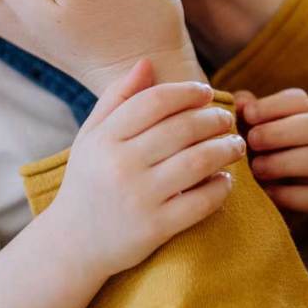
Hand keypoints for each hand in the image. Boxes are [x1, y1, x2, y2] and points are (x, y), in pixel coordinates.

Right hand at [46, 60, 245, 278]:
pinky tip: (226, 180)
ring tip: (236, 145)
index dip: (187, 91)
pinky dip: (221, 188)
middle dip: (214, 119)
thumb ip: (117, 98)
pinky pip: (200, 202)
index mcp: (105, 138)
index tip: (206, 92)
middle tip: (227, 119)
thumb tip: (147, 63)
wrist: (72, 244)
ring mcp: (138, 198)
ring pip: (198, 161)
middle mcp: (120, 165)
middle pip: (182, 128)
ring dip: (226, 149)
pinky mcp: (155, 229)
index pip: (156, 101)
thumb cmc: (88, 180)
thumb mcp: (91, 136)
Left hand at [234, 89, 307, 213]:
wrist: (246, 193)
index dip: (275, 105)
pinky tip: (265, 192)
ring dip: (285, 162)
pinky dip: (289, 195)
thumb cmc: (242, 149)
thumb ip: (239, 112)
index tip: (248, 115)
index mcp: (297, 116)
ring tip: (255, 168)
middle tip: (252, 141)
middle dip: (282, 132)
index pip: (301, 101)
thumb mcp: (237, 127)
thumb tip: (242, 103)